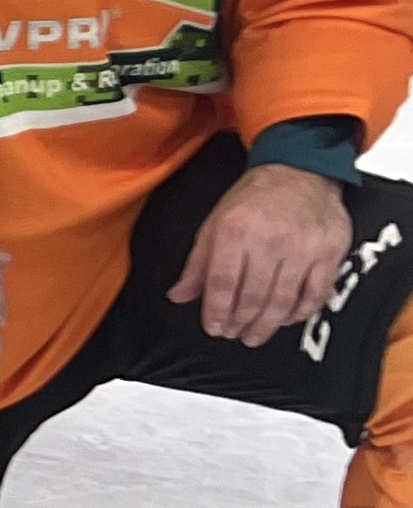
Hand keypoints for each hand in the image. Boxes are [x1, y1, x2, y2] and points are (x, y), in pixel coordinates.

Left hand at [170, 160, 351, 347]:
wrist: (300, 171)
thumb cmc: (253, 199)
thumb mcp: (215, 223)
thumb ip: (198, 263)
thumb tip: (178, 296)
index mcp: (235, 231)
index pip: (222, 283)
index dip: (216, 311)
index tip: (213, 328)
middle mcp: (270, 241)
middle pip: (253, 296)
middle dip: (240, 322)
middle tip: (233, 334)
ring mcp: (303, 249)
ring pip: (283, 301)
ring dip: (267, 325)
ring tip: (254, 336)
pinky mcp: (329, 253)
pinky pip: (315, 294)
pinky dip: (300, 313)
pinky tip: (286, 320)